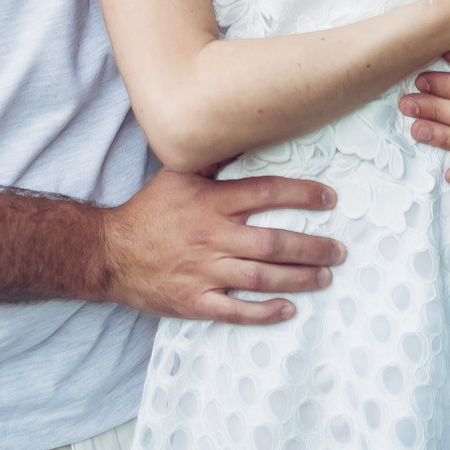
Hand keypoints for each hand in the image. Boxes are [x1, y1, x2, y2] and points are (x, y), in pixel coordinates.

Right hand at [98, 169, 344, 323]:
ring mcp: (204, 272)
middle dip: (313, 247)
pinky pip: (236, 311)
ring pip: (262, 278)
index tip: (329, 199)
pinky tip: (287, 309)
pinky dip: (265, 313)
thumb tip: (246, 136)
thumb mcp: (178, 175)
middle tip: (339, 250)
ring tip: (324, 277)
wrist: (110, 252)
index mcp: (211, 202)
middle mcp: (212, 236)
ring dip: (299, 278)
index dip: (303, 194)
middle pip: (273, 242)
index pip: (266, 193)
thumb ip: (214, 161)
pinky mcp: (195, 301)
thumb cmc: (148, 211)